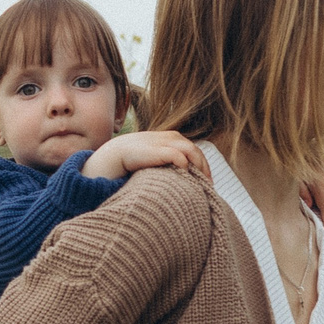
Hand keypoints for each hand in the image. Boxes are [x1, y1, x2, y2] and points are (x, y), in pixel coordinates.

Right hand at [83, 130, 206, 181]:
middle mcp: (171, 137)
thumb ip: (166, 163)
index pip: (193, 150)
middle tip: (209, 185)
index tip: (206, 182)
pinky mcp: (159, 149)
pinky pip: (179, 157)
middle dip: (204, 168)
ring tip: (202, 184)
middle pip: (196, 151)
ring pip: (192, 152)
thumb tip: (179, 180)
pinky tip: (187, 177)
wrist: (114, 155)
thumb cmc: (133, 161)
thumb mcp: (154, 159)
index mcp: (171, 138)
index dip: (202, 165)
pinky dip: (185, 165)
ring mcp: (165, 142)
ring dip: (200, 168)